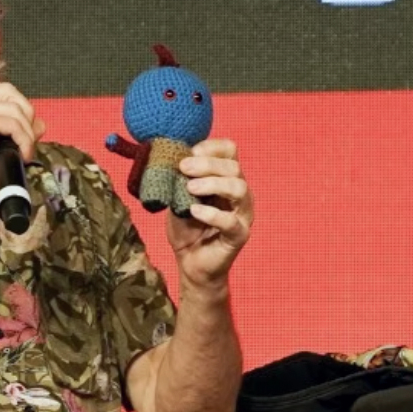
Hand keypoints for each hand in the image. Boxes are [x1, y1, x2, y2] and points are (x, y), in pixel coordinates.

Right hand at [0, 82, 44, 218]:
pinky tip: (21, 156)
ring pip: (15, 109)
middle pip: (9, 92)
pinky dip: (25, 140)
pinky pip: (14, 122)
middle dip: (26, 115)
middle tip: (27, 141)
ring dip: (27, 133)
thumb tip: (40, 123)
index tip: (24, 137)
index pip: (2, 93)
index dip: (19, 112)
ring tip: (23, 154)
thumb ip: (17, 132)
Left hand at [167, 138, 253, 292]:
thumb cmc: (186, 228)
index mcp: (226, 179)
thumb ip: (178, 179)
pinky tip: (194, 211)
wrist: (190, 263)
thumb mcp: (177, 198)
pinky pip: (231, 221)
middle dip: (207, 164)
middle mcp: (240, 193)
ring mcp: (243, 214)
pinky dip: (212, 214)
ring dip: (213, 183)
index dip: (211, 147)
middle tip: (183, 168)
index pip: (230, 150)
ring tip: (190, 188)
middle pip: (234, 167)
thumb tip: (169, 159)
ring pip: (239, 188)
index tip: (189, 152)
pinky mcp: (239, 235)